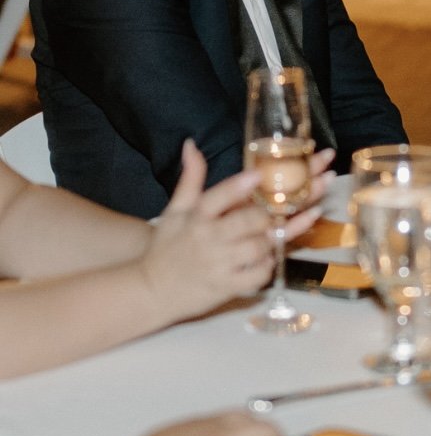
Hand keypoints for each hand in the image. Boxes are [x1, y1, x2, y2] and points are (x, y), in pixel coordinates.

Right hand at [143, 141, 330, 320]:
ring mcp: (219, 265)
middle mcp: (208, 240)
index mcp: (196, 218)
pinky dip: (267, 266)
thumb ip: (191, 178)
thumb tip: (191, 144)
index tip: (257, 174)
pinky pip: (258, 275)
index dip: (238, 186)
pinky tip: (267, 258)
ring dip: (271, 239)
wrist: (153, 291)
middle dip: (266, 215)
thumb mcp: (175, 210)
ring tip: (273, 234)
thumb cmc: (166, 247)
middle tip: (273, 212)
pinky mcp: (227, 288)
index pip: (217, 198)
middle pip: (247, 222)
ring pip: (258, 248)